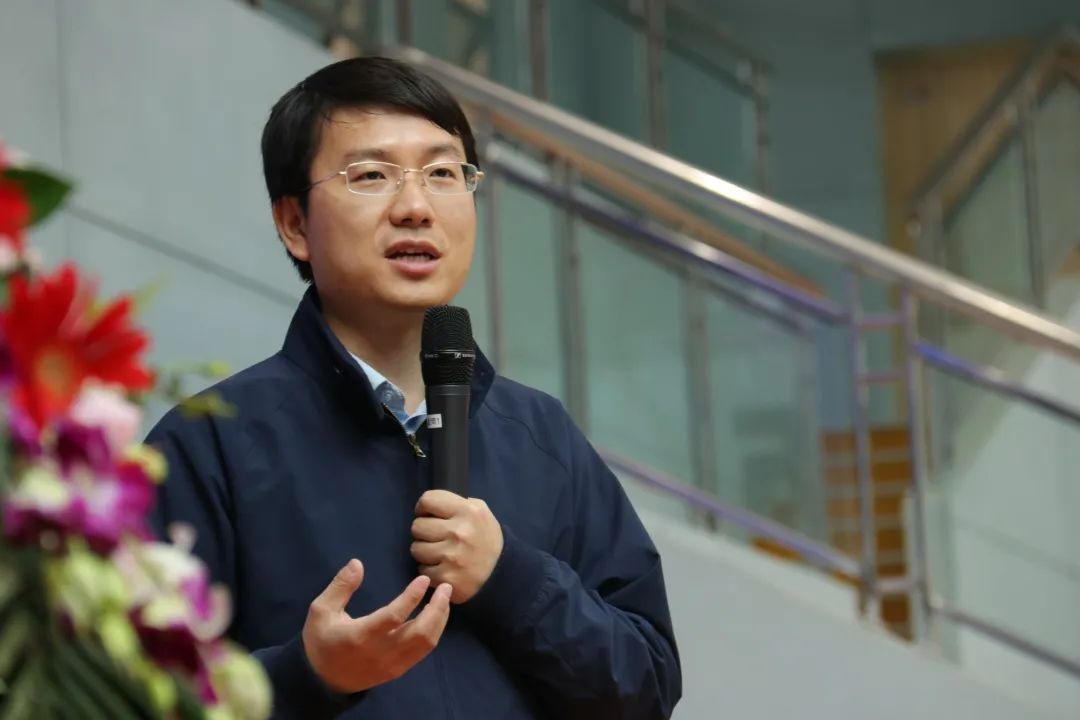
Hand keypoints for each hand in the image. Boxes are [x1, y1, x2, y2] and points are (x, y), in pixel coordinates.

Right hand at [302, 559, 451, 693]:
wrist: (322, 681)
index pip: (394, 617)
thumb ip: (340, 586)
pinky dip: (434, 632)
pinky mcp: (398, 671)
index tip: (424, 580)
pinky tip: (435, 616)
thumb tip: (357, 563)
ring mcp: (392, 665)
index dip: (412, 597)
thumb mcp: (320, 611)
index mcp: (360, 636)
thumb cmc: (321, 641)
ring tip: (444, 599)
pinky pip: (423, 652)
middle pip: (420, 633)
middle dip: (437, 608)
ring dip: (440, 619)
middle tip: (445, 587)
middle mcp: (381, 653)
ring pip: (426, 643)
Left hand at [411, 490, 503, 603]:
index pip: (427, 500)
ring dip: (424, 551)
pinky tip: (441, 567)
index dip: (424, 507)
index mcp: (467, 511)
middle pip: (417, 526)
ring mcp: (451, 556)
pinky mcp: (446, 577)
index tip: (428, 515)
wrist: (501, 571)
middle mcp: (459, 532)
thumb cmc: (485, 537)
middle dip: (424, 531)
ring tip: (438, 552)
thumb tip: (431, 506)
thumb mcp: (480, 511)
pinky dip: (429, 569)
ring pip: (416, 548)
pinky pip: (422, 569)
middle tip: (435, 536)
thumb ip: (457, 503)